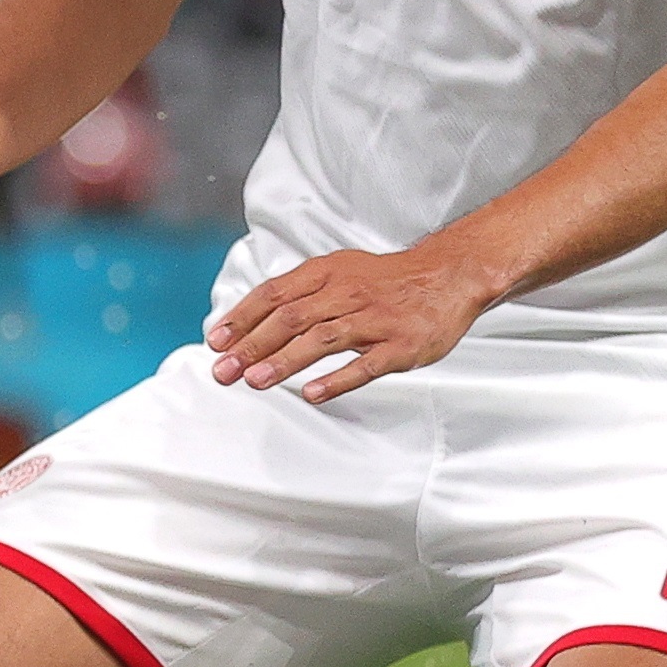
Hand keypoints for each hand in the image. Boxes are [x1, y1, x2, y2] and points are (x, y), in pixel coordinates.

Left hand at [204, 242, 497, 401]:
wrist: (448, 275)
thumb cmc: (385, 281)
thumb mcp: (339, 273)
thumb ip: (297, 294)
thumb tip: (248, 324)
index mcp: (327, 274)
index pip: (274, 294)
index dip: (243, 318)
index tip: (217, 342)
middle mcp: (347, 293)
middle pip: (291, 318)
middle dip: (252, 346)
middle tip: (223, 371)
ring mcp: (375, 320)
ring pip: (323, 339)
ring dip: (285, 361)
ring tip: (254, 381)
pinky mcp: (400, 345)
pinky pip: (366, 363)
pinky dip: (337, 379)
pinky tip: (313, 394)